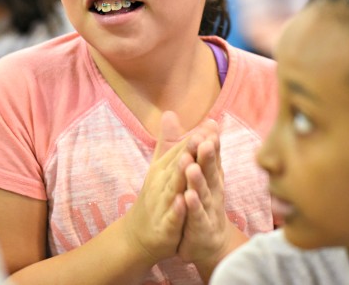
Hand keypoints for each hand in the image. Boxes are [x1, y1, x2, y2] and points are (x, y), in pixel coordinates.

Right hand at [120, 111, 194, 264]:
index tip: (210, 125)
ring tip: (189, 163)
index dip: (194, 139)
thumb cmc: (155, 197)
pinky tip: (184, 202)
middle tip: (200, 136)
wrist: (138, 235)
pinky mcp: (164, 226)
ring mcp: (162, 205)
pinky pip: (171, 218)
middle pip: (177, 166)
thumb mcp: (160, 167)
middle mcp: (162, 183)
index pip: (181, 150)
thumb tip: (170, 113)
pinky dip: (177, 210)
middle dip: (188, 152)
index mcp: (164, 169)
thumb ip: (168, 142)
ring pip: (173, 189)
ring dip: (180, 176)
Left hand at [176, 119, 232, 264]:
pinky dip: (193, 208)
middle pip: (211, 172)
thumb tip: (206, 120)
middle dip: (208, 157)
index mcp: (212, 178)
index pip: (212, 157)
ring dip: (198, 180)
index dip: (212, 142)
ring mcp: (209, 210)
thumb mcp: (201, 174)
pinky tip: (187, 198)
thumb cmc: (204, 203)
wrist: (208, 244)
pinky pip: (196, 217)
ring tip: (191, 167)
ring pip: (204, 193)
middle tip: (206, 140)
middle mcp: (214, 192)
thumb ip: (200, 148)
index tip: (211, 124)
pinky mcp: (201, 228)